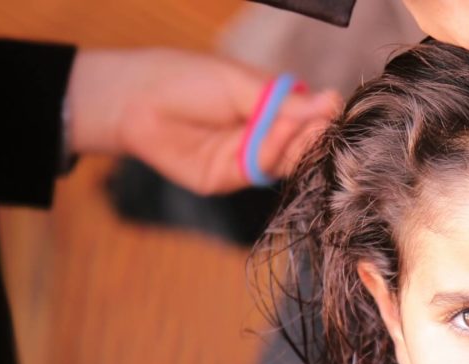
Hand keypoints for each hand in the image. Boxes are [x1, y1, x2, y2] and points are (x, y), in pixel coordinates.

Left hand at [66, 48, 340, 194]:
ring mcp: (248, 160)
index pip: (307, 119)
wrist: (135, 99)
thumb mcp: (241, 85)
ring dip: (294, 144)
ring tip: (296, 125)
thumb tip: (332, 101)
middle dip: (312, 135)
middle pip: (301, 145)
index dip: (320, 118)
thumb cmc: (187, 79)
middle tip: (323, 124)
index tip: (333, 111)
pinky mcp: (230, 179)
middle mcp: (263, 137)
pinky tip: (276, 135)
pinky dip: (271, 154)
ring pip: (285, 161)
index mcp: (269, 109)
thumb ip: (284, 102)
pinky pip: (260, 172)